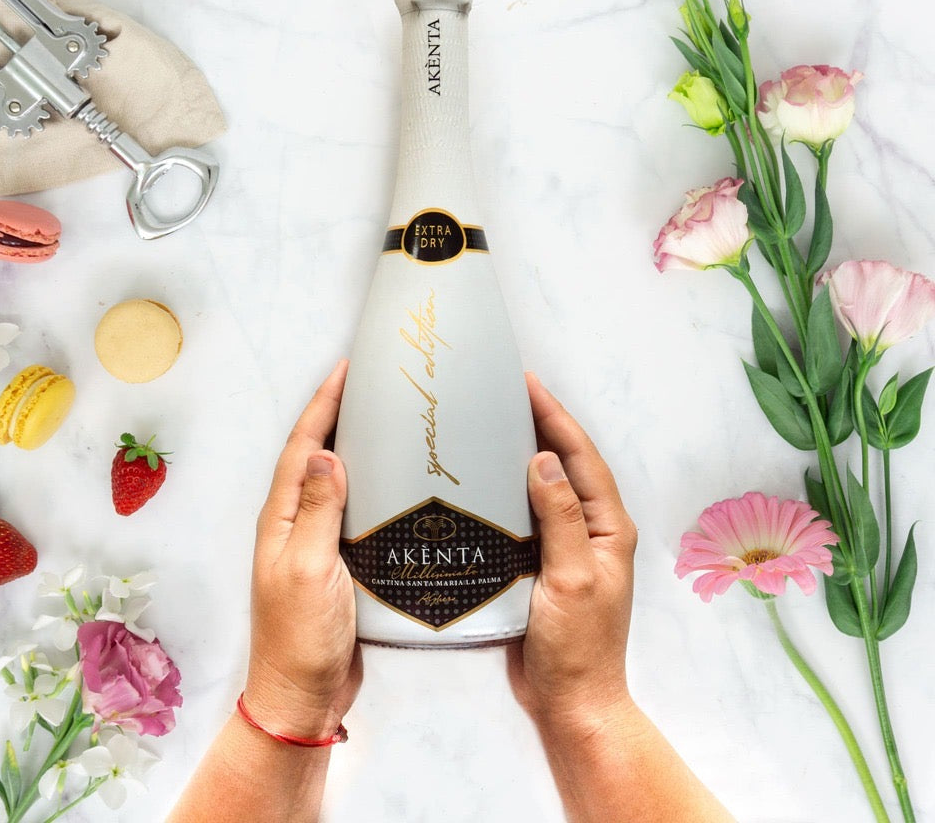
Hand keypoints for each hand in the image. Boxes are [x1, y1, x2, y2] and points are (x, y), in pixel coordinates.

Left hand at [244, 360, 361, 738]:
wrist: (303, 697)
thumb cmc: (301, 637)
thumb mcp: (309, 569)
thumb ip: (317, 511)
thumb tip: (325, 451)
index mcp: (281, 519)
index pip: (301, 448)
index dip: (322, 406)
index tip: (344, 370)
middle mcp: (295, 523)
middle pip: (315, 456)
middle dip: (337, 415)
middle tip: (371, 385)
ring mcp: (316, 543)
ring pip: (336, 482)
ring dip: (355, 448)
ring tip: (387, 421)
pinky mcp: (339, 563)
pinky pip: (353, 511)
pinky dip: (371, 487)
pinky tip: (396, 483)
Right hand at [507, 373, 637, 735]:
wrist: (570, 704)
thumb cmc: (578, 646)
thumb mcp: (572, 577)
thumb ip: (561, 516)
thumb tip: (544, 459)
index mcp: (607, 526)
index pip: (581, 457)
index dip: (555, 417)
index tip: (527, 383)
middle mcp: (590, 529)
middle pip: (564, 465)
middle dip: (538, 426)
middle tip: (502, 394)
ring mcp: (565, 547)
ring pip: (543, 488)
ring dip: (519, 456)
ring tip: (488, 425)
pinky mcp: (540, 565)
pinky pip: (524, 516)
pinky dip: (505, 493)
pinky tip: (480, 481)